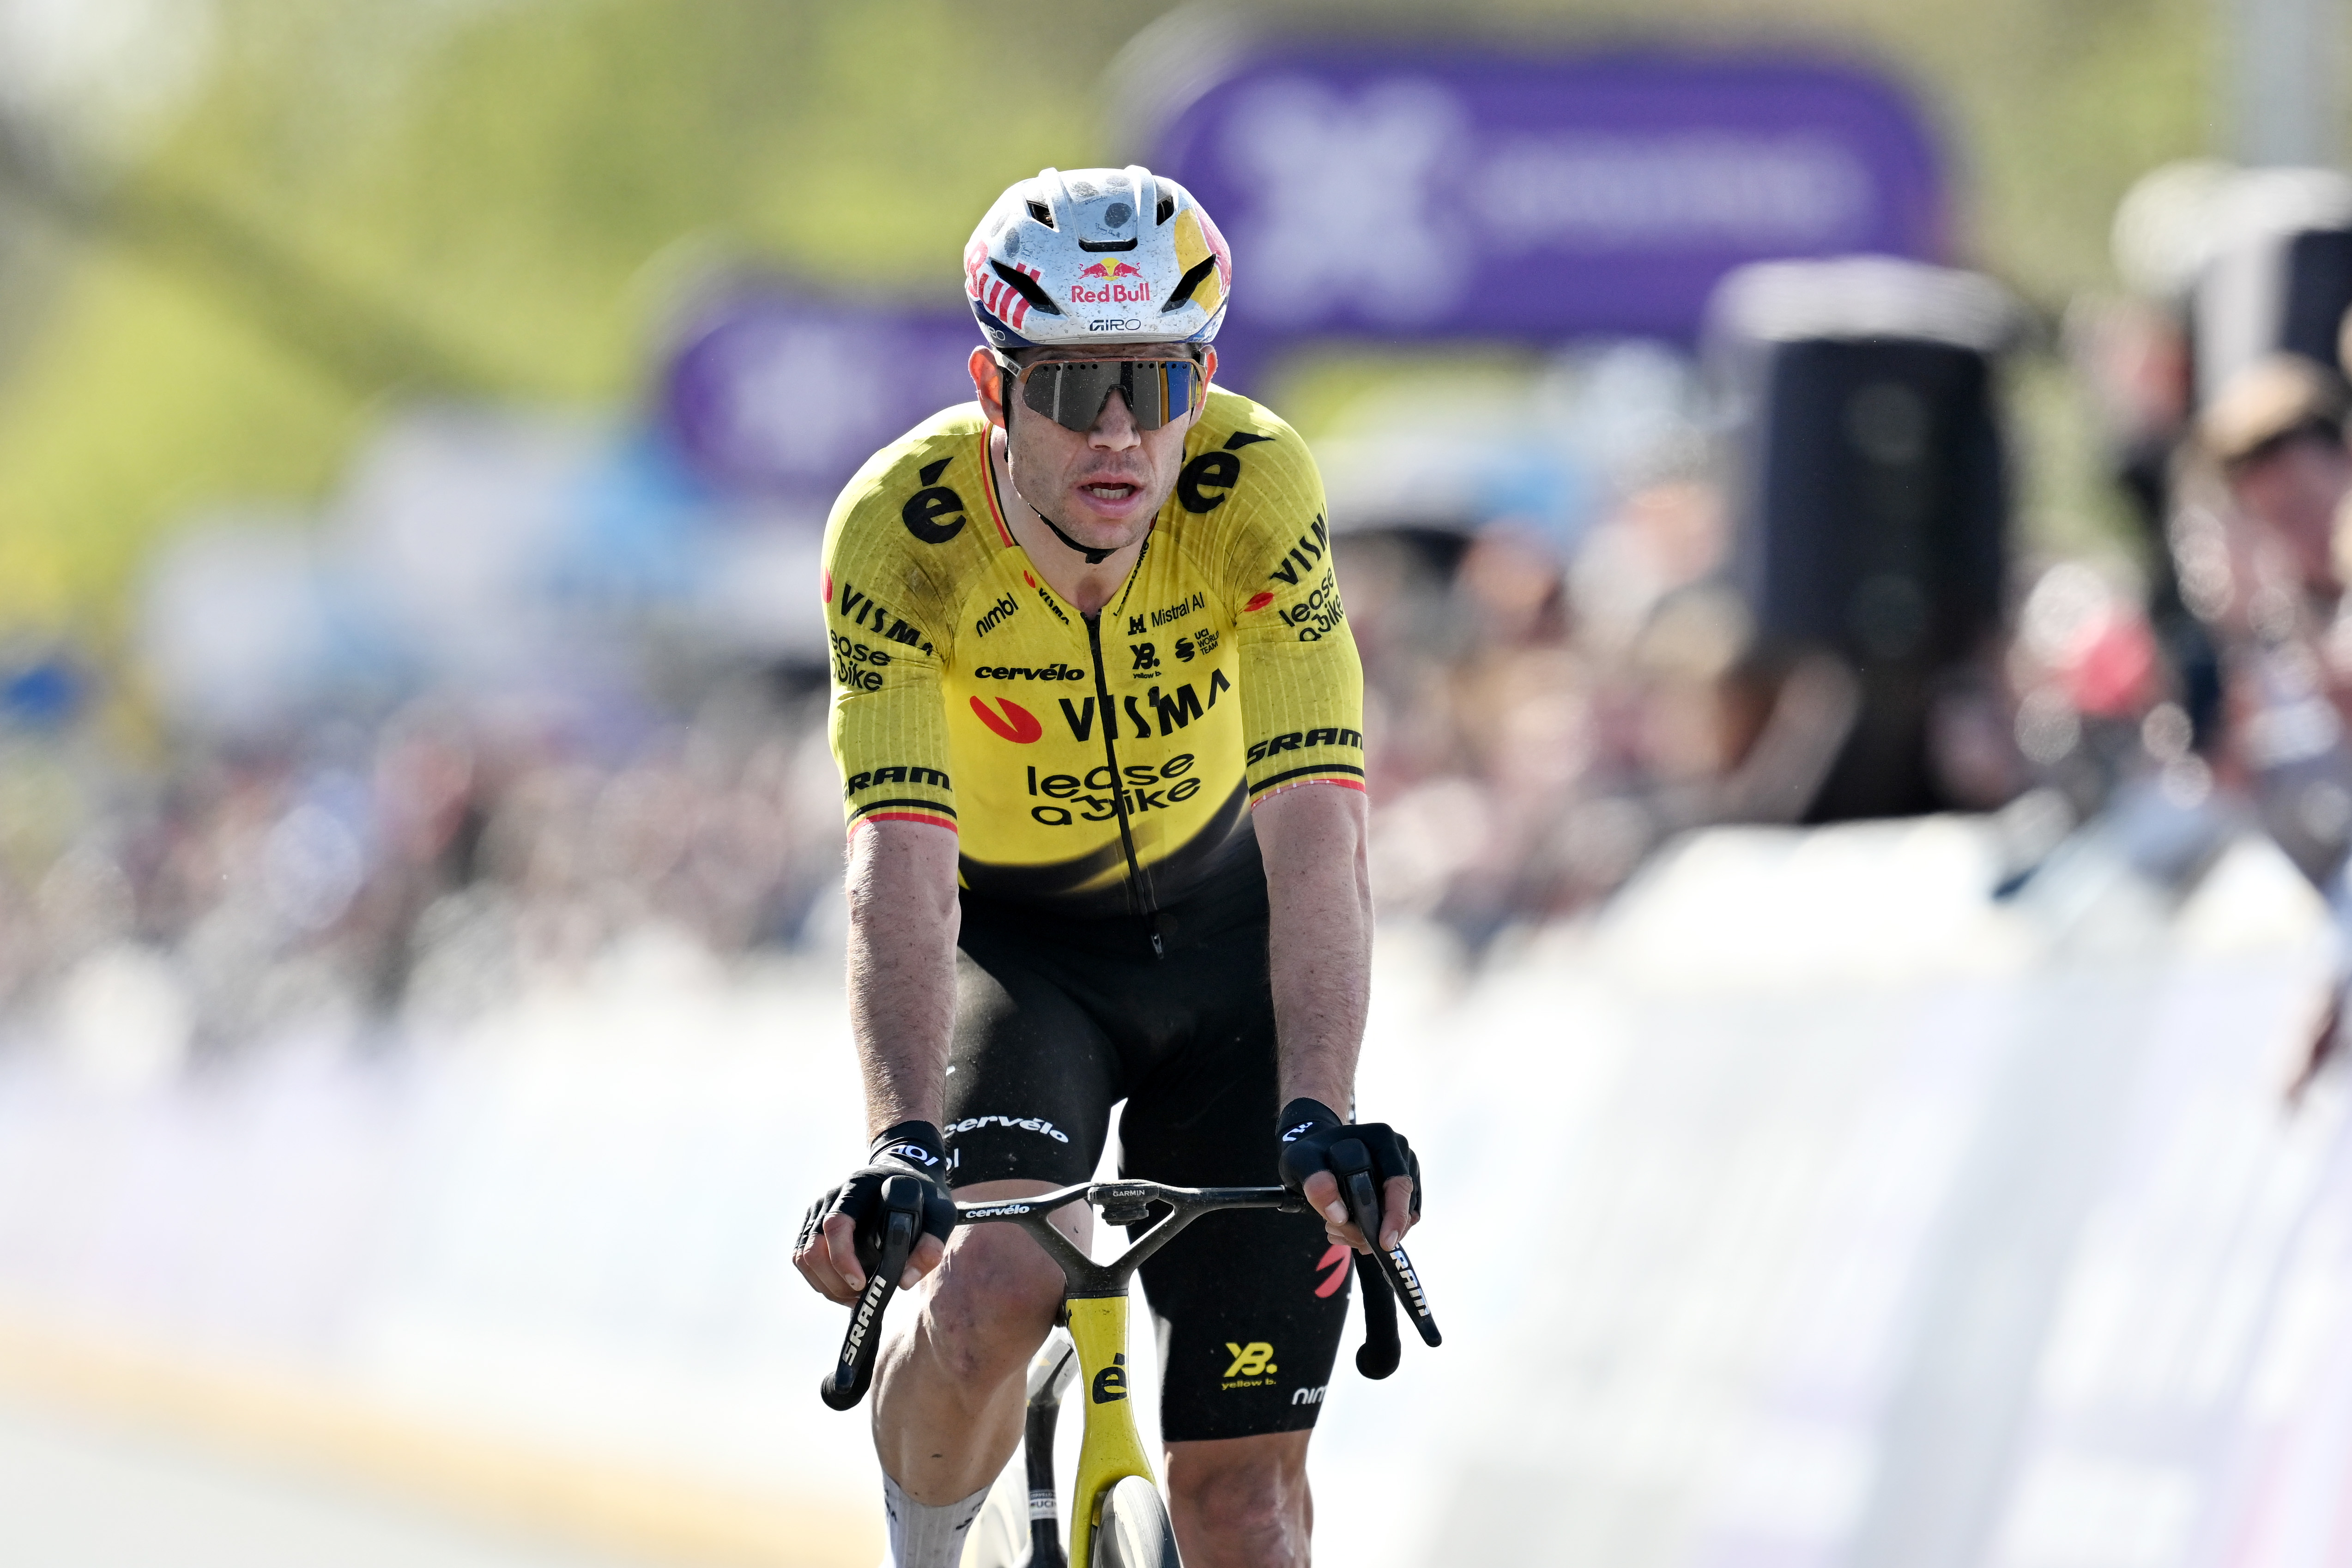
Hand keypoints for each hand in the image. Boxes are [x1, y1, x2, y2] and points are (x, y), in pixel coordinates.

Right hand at [793, 1122, 956, 1303]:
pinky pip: (803, 1258)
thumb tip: (904, 1281)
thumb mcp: (940, 1212)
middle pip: (813, 1246)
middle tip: (862, 1297)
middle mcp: (832, 1197)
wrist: (904, 1172)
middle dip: (834, 1281)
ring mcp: (818, 1211)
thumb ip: (931, 1243)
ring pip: (803, 1256)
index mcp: (858, 1187)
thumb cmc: (922, 1194)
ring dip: (826, 1285)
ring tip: (856, 1297)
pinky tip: (844, 1290)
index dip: (843, 1258)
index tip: (862, 1283)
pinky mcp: (813, 1225)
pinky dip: (820, 1281)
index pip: (836, 1224)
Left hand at [1275, 1098, 1421, 1254]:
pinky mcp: (1402, 1188)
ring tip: (1337, 1231)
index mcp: (1383, 1139)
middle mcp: (1401, 1153)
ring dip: (1372, 1233)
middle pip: (1403, 1204)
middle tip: (1339, 1235)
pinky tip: (1348, 1229)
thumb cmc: (1311, 1151)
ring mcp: (1405, 1171)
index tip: (1383, 1243)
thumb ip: (1315, 1182)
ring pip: (1403, 1216)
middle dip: (1375, 1230)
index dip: (1395, 1216)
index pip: (1399, 1183)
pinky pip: (1399, 1218)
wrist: (1317, 1150)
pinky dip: (1375, 1231)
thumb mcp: (1302, 1160)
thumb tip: (1339, 1215)